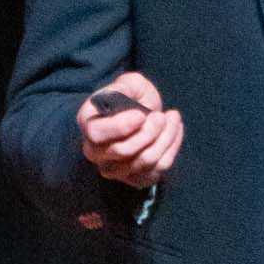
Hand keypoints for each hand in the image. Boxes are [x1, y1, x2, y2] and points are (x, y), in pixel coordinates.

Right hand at [77, 72, 183, 187]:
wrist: (142, 114)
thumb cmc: (132, 97)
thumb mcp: (129, 84)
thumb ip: (126, 88)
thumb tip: (129, 105)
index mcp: (87, 123)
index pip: (97, 134)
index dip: (122, 126)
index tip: (141, 114)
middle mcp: (94, 150)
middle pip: (123, 150)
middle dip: (149, 131)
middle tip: (161, 116)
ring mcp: (113, 168)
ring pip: (143, 161)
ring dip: (164, 138)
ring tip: (172, 119)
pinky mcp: (133, 179)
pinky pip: (156, 170)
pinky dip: (171, 149)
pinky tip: (175, 131)